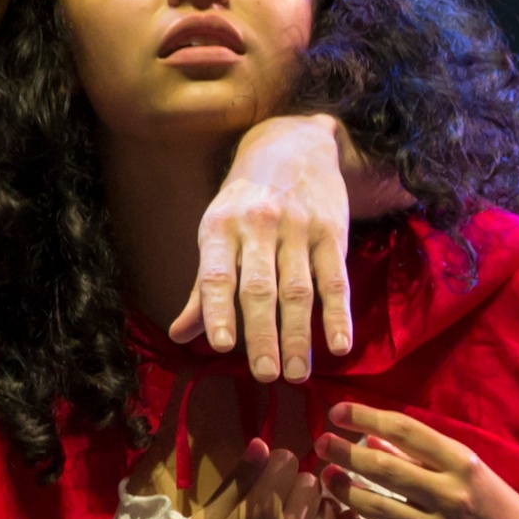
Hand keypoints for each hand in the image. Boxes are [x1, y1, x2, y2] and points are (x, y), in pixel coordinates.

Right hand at [164, 440, 352, 518]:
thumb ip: (236, 484)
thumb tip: (261, 445)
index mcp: (261, 507)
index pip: (287, 460)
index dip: (274, 466)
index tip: (265, 481)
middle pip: (313, 483)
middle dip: (296, 487)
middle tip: (277, 506)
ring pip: (332, 511)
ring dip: (316, 512)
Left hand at [174, 114, 353, 381]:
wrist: (292, 142)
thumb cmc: (245, 200)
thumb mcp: (216, 232)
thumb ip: (201, 288)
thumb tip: (179, 336)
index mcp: (219, 227)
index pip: (216, 274)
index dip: (218, 310)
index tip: (221, 347)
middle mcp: (258, 224)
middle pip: (260, 288)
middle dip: (262, 334)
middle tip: (265, 375)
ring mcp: (298, 227)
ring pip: (298, 289)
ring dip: (298, 335)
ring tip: (296, 373)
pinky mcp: (332, 230)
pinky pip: (335, 278)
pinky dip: (338, 315)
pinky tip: (339, 345)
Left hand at [317, 404, 518, 518]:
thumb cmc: (495, 504)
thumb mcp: (467, 471)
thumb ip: (421, 456)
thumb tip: (371, 437)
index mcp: (462, 463)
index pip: (405, 431)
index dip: (366, 417)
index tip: (337, 412)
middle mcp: (450, 495)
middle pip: (384, 469)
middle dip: (345, 453)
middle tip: (321, 444)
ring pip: (376, 509)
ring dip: (344, 491)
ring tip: (326, 479)